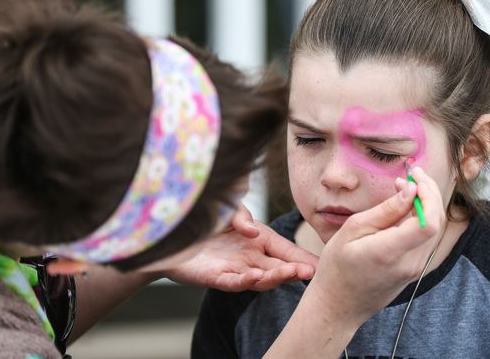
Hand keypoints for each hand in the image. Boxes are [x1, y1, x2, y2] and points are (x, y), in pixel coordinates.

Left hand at [162, 205, 317, 291]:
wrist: (169, 232)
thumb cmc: (203, 218)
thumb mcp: (228, 207)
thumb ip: (242, 216)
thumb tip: (253, 231)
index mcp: (258, 240)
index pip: (286, 250)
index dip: (303, 258)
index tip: (320, 264)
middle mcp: (250, 257)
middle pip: (278, 267)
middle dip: (295, 270)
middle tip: (312, 272)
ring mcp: (234, 269)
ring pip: (261, 278)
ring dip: (277, 277)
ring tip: (293, 274)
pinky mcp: (215, 277)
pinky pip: (233, 282)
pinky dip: (245, 281)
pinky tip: (256, 277)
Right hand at [313, 167, 445, 319]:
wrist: (339, 306)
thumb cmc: (337, 267)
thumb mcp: (352, 230)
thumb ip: (385, 211)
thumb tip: (410, 190)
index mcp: (390, 252)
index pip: (428, 222)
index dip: (428, 194)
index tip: (414, 176)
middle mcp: (409, 263)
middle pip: (437, 222)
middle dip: (429, 192)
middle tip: (412, 175)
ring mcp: (415, 269)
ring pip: (435, 229)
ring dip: (427, 204)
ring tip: (406, 187)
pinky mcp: (415, 270)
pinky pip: (427, 239)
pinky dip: (422, 218)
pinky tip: (406, 207)